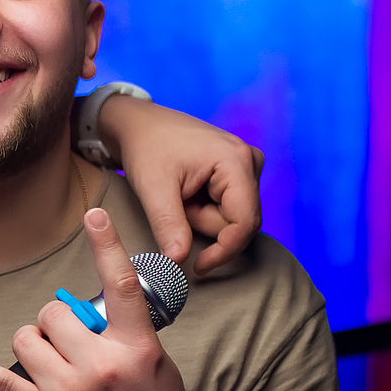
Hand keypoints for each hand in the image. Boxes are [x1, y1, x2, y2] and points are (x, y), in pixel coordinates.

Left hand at [0, 207, 201, 390]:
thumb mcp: (157, 368)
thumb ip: (126, 335)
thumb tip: (91, 311)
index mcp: (136, 348)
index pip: (120, 286)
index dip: (106, 246)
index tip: (93, 214)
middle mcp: (99, 366)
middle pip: (54, 313)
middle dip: (57, 321)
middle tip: (73, 342)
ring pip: (26, 338)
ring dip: (36, 342)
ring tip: (56, 362)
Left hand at [98, 96, 263, 272]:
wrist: (140, 124)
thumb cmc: (146, 148)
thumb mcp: (153, 189)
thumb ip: (168, 226)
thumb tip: (178, 262)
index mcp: (236, 161)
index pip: (245, 222)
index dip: (224, 250)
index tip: (198, 266)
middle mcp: (250, 162)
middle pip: (238, 221)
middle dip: (202, 223)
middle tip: (175, 205)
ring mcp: (246, 166)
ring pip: (230, 217)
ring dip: (200, 217)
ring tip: (178, 194)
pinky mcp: (237, 172)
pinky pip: (226, 207)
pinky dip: (202, 209)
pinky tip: (187, 192)